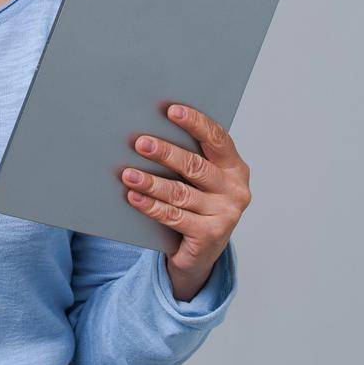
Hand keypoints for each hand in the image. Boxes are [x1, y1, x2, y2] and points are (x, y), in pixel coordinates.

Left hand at [120, 103, 251, 301]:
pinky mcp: (210, 236)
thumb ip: (187, 159)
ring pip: (181, 193)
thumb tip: (148, 134)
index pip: (217, 139)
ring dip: (151, 182)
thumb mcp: (197, 181)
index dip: (195, 123)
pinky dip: (151, 206)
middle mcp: (235, 190)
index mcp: (235, 168)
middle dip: (165, 153)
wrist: (199, 254)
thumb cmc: (194, 206)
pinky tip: (134, 196)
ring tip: (128, 174)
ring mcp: (226, 215)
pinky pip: (174, 217)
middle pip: (195, 166)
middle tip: (140, 143)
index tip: (172, 110)